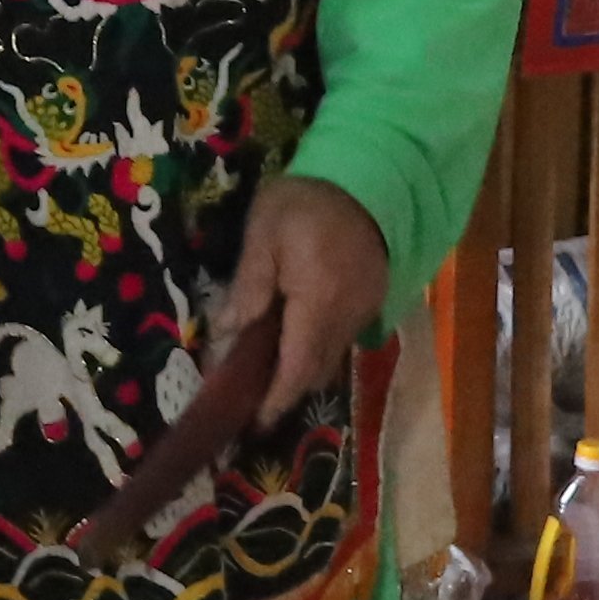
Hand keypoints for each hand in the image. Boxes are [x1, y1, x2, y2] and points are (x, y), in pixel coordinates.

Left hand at [220, 174, 386, 423]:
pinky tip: (296, 342)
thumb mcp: (265, 235)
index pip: (297, 367)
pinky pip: (342, 339)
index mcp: (318, 303)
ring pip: (331, 357)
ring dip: (302, 373)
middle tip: (253, 403)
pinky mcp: (372, 300)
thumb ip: (248, 287)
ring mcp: (364, 310)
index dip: (276, 400)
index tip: (255, 423)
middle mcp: (346, 316)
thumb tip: (226, 334)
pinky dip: (317, 350)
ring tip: (269, 377)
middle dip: (286, 393)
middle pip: (315, 371)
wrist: (368, 176)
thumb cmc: (306, 203)